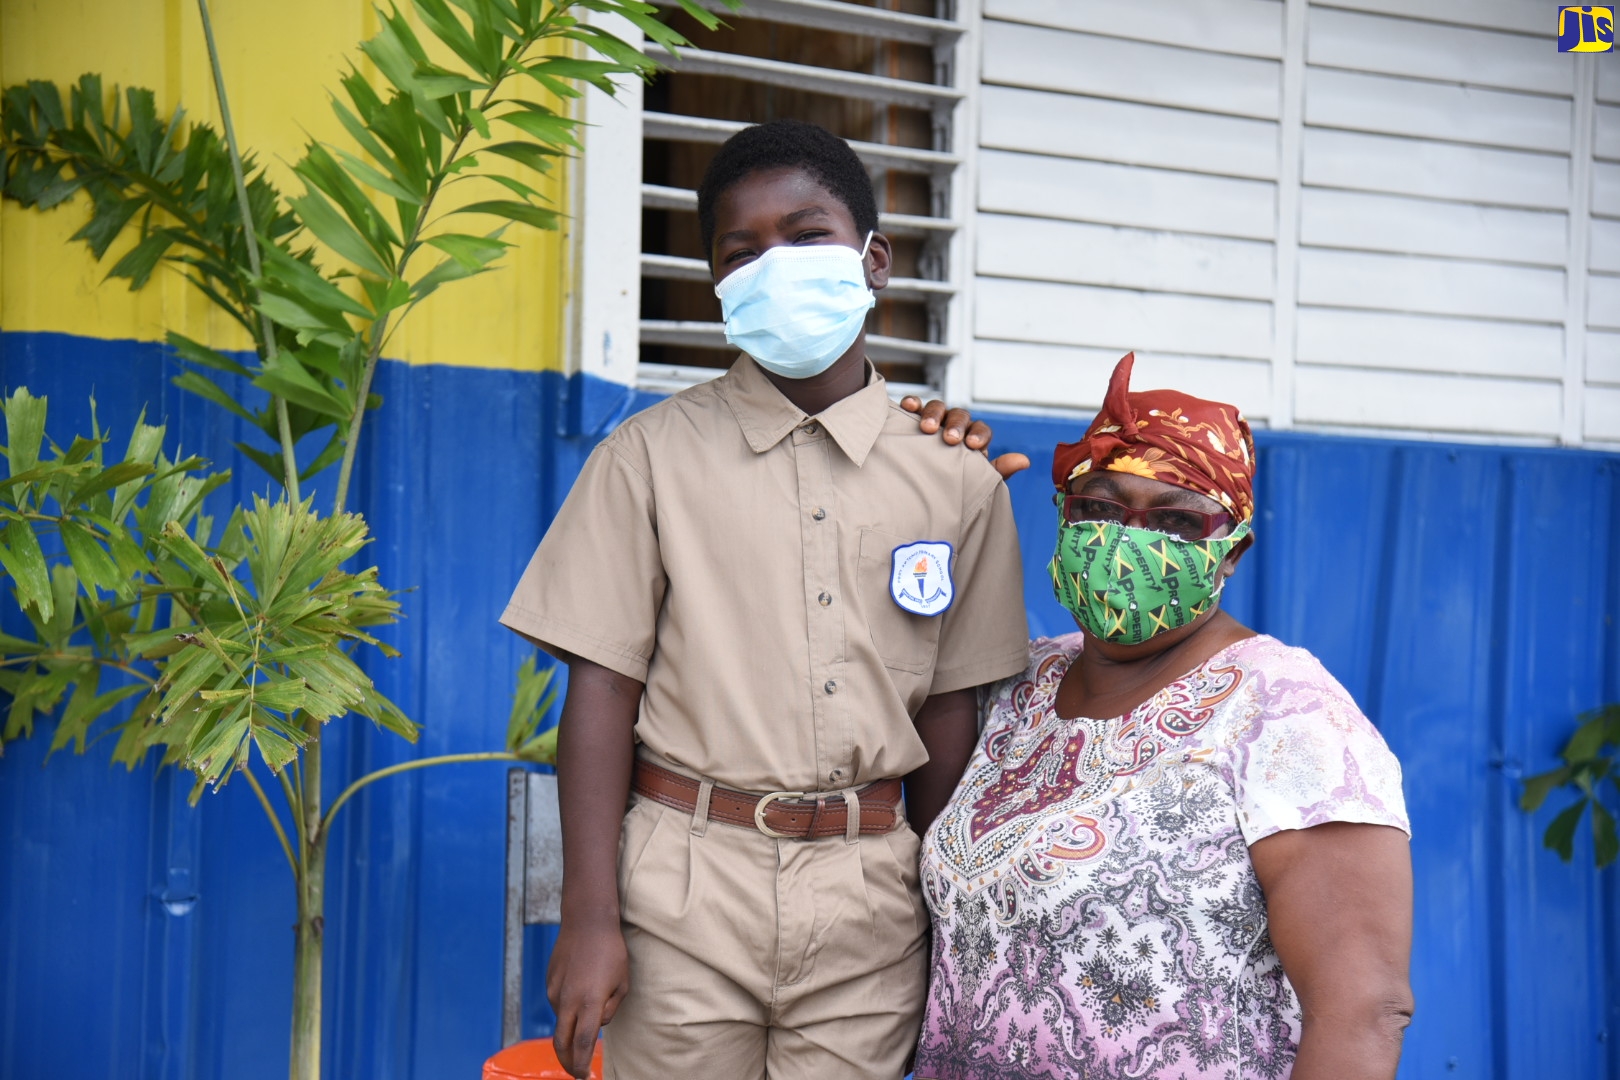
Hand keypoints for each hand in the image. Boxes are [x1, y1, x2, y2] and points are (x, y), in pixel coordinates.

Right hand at [547, 918, 628, 1077]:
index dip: (581, 1065)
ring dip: (571, 1026)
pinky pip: (558, 1003)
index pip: (581, 1044)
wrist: (587, 922)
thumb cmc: (611, 952)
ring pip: (560, 1021)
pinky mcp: (549, 983)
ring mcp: (555, 992)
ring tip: (590, 1003)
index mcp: (589, 1003)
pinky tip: (581, 987)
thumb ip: (609, 1010)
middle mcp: (567, 1001)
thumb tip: (597, 1024)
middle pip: (561, 1043)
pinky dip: (568, 1007)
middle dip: (567, 1063)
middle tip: (576, 1072)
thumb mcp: (622, 983)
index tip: (584, 1077)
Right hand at [900, 396, 1029, 479]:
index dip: (979, 434)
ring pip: (938, 407)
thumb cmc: (954, 484)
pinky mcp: (913, 419)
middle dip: (957, 425)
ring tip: (927, 428)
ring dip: (934, 414)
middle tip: (951, 439)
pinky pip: (914, 406)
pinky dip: (913, 404)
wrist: (925, 488)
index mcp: (974, 437)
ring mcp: (935, 420)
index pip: (982, 429)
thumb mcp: (977, 481)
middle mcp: (955, 425)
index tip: (973, 446)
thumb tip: (1024, 461)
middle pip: (960, 415)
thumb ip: (999, 471)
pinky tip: (909, 407)